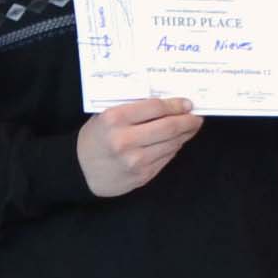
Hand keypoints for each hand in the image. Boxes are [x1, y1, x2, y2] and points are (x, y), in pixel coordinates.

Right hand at [75, 96, 202, 196]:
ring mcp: (135, 160)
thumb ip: (130, 107)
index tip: (187, 103)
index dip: (176, 105)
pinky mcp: (142, 175)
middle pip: (169, 127)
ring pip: (171, 144)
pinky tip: (176, 141)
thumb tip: (165, 101)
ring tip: (190, 127)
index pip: (155, 107)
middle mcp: (125, 140)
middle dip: (188, 121)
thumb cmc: (95, 138)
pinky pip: (166, 158)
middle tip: (197, 117)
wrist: (80, 170)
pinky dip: (174, 148)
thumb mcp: (104, 115)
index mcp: (114, 118)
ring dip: (185, 135)